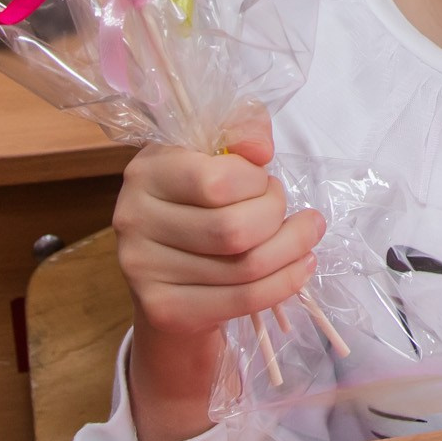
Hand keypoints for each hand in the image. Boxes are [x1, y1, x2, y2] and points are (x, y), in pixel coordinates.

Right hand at [115, 108, 324, 337]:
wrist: (169, 274)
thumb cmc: (198, 203)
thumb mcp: (215, 154)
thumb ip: (242, 131)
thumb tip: (260, 149)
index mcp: (147, 171)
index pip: (216, 181)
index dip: (256, 182)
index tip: (264, 181)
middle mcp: (134, 219)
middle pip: (233, 228)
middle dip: (275, 216)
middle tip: (282, 209)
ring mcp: (144, 270)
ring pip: (244, 266)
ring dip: (291, 248)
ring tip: (306, 236)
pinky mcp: (165, 309)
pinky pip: (243, 300)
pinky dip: (285, 282)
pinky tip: (302, 266)